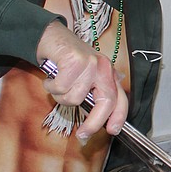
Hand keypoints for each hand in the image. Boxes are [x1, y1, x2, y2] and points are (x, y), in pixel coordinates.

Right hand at [35, 21, 128, 140]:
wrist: (50, 37)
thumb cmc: (66, 60)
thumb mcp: (86, 75)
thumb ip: (94, 92)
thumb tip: (103, 117)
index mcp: (108, 73)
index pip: (120, 98)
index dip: (119, 117)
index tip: (112, 131)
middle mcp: (103, 68)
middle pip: (105, 102)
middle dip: (93, 123)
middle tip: (82, 134)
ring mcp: (90, 64)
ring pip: (75, 98)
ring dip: (60, 95)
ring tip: (58, 83)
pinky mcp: (74, 60)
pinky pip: (61, 87)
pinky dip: (51, 86)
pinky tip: (52, 76)